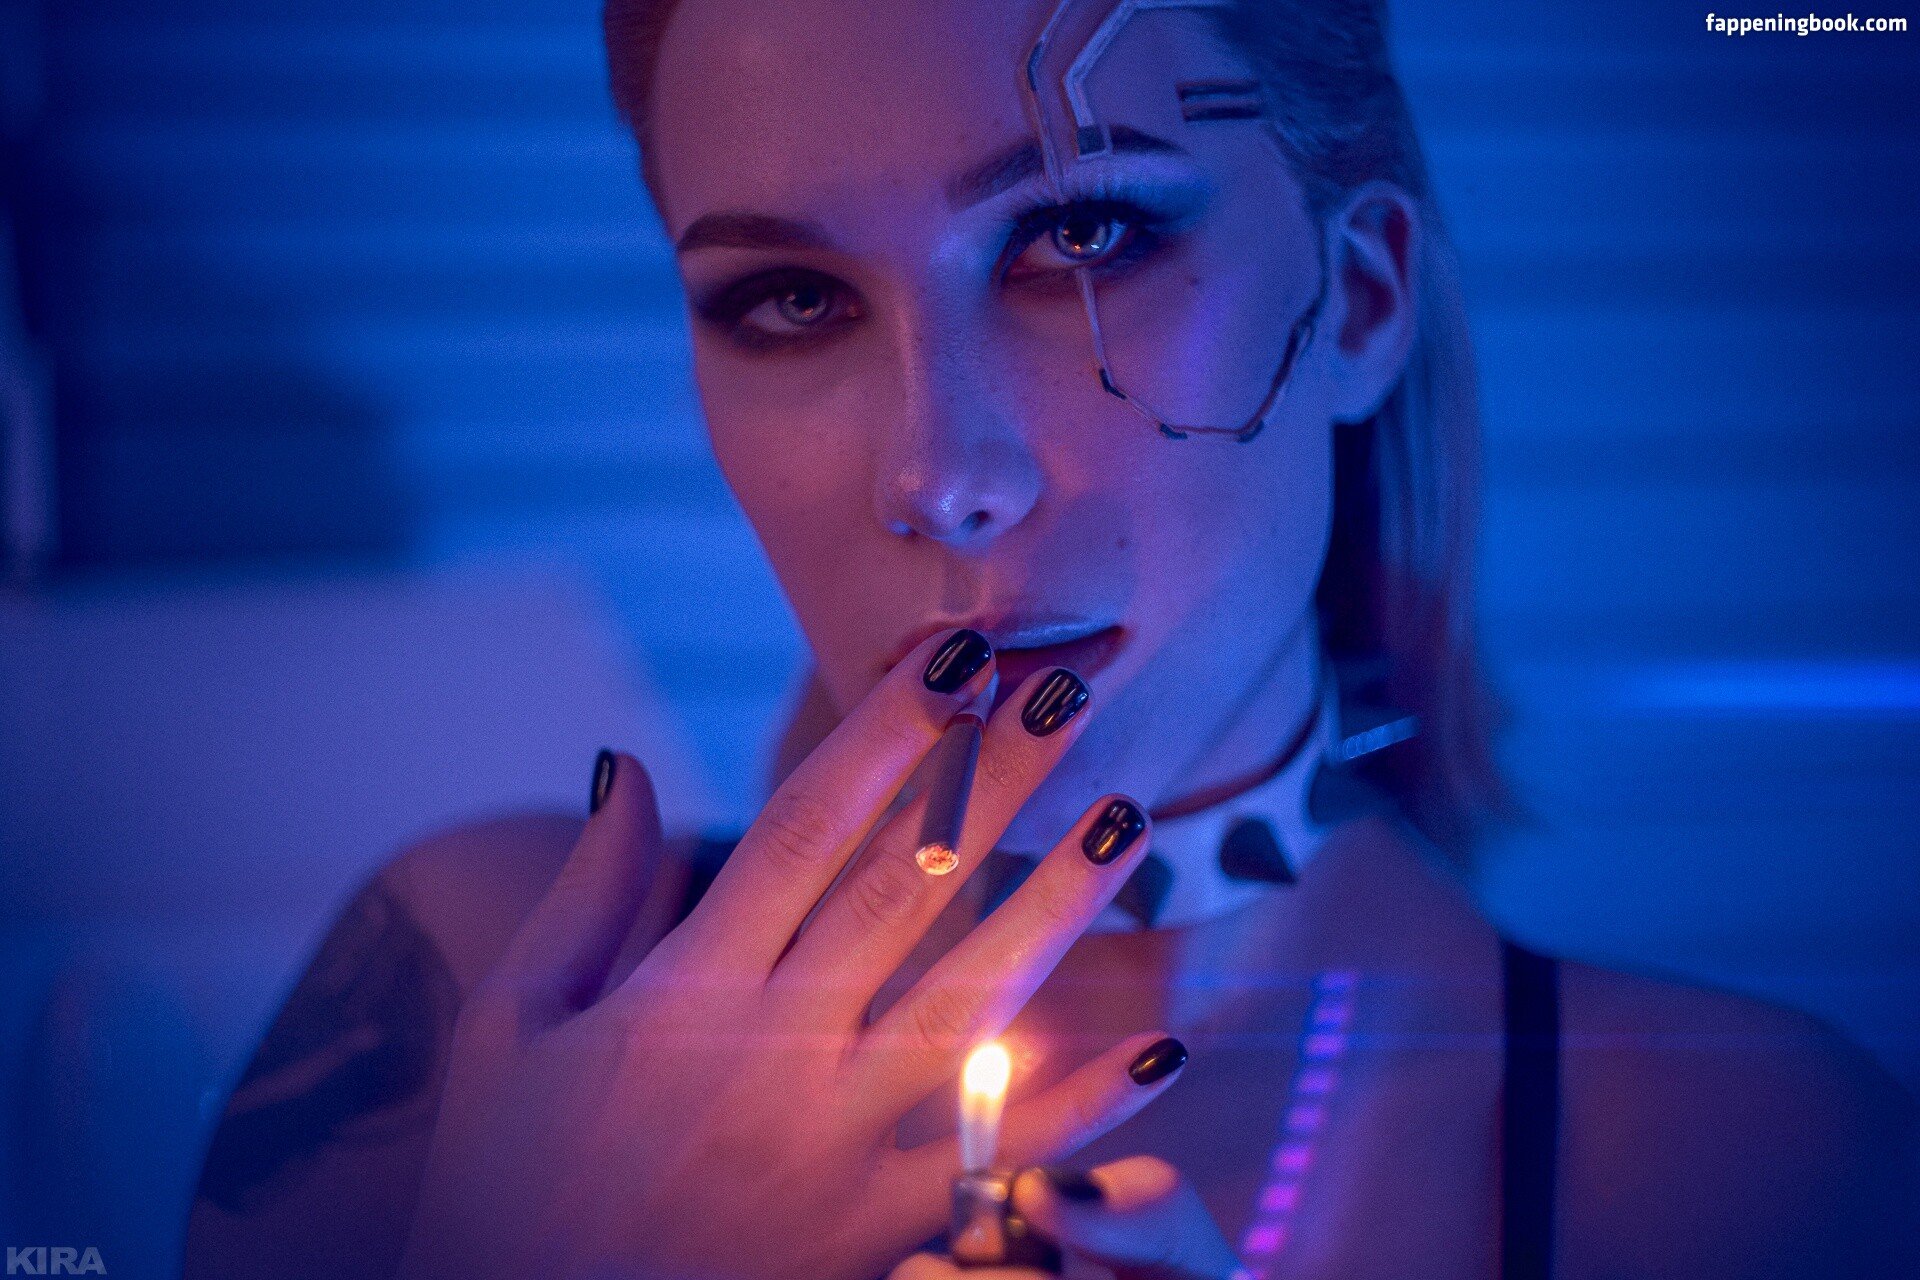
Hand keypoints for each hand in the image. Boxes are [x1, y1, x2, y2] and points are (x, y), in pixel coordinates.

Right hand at [394, 630, 1175, 1279]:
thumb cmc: (503, 1185)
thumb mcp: (510, 1028)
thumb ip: (588, 895)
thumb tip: (632, 766)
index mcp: (684, 991)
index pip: (808, 828)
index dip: (889, 735)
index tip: (957, 659)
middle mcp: (774, 1055)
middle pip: (906, 890)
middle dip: (992, 781)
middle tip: (1068, 690)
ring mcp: (836, 1149)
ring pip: (969, 1003)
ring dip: (1055, 906)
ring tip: (1128, 820)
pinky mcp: (875, 1235)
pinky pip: (997, 1163)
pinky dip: (1082, 1110)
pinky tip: (1159, 1048)